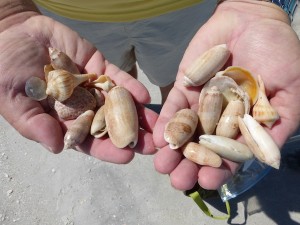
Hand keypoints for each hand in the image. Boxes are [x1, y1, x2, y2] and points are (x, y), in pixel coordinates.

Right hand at [0, 11, 157, 162]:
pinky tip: (144, 96)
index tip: (126, 157)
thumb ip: (34, 123)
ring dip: (137, 114)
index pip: (88, 141)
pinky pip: (116, 78)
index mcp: (62, 121)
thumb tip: (57, 147)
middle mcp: (82, 107)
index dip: (106, 149)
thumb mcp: (14, 100)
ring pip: (118, 103)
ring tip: (156, 123)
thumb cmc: (6, 70)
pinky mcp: (99, 68)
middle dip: (130, 135)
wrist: (14, 33)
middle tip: (152, 145)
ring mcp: (93, 87)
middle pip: (110, 125)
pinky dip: (129, 86)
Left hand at [153, 0, 299, 189]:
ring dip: (173, 149)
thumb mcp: (289, 92)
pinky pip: (174, 106)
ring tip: (162, 165)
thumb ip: (276, 124)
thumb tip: (267, 159)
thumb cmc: (279, 54)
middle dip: (190, 164)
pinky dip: (166, 121)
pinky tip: (158, 137)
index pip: (230, 152)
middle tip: (177, 181)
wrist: (253, 21)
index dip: (220, 168)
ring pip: (185, 130)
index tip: (208, 181)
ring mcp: (200, 102)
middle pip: (203, 146)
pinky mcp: (185, 86)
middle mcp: (219, 117)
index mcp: (243, 123)